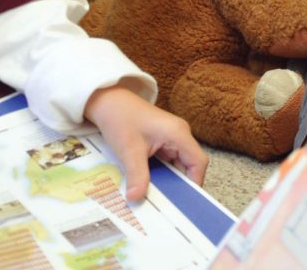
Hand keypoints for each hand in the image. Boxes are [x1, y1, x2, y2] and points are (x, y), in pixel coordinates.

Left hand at [83, 85, 208, 201]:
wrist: (108, 100)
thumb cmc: (121, 119)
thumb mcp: (129, 150)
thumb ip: (137, 175)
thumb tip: (136, 200)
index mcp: (179, 134)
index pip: (198, 162)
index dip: (194, 182)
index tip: (183, 202)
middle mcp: (180, 135)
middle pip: (189, 164)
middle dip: (179, 185)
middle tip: (167, 205)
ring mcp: (171, 137)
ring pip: (177, 164)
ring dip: (168, 180)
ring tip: (156, 199)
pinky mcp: (161, 140)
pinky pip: (167, 161)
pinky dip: (160, 174)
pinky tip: (148, 185)